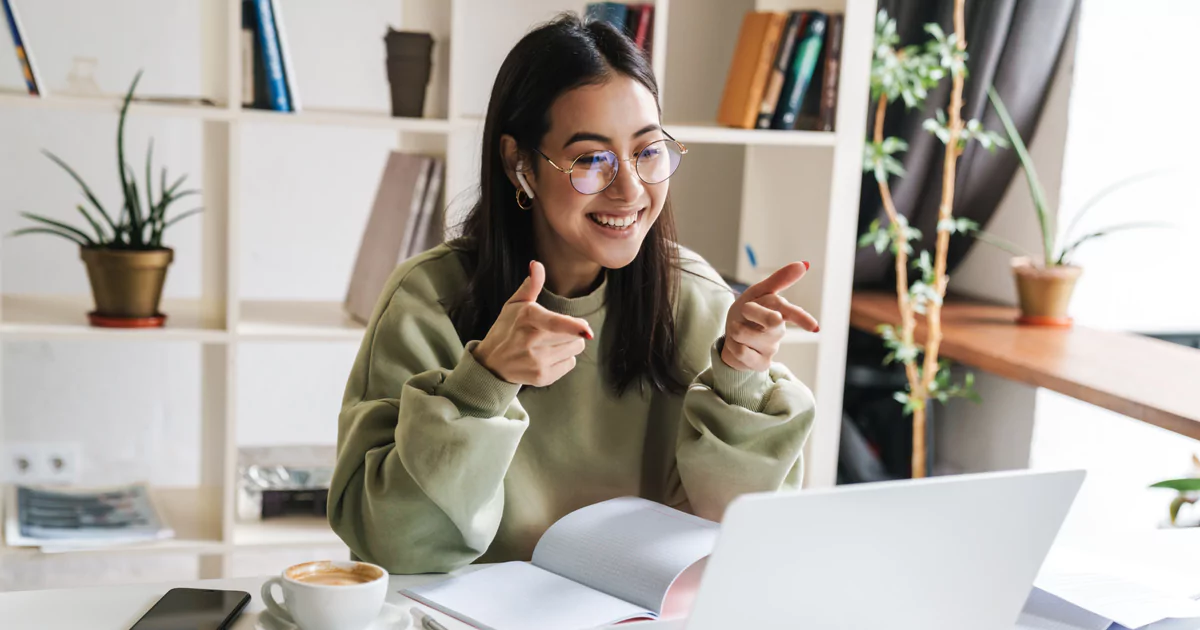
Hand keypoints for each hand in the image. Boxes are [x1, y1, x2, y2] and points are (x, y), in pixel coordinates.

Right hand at [473, 261, 593, 386]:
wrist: (491, 363)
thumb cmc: (506, 328)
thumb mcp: (514, 304)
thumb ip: (531, 285)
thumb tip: (537, 264)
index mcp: (527, 319)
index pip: (553, 323)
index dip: (572, 326)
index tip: (586, 330)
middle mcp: (531, 342)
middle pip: (574, 335)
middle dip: (572, 330)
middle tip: (552, 330)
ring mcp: (537, 362)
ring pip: (575, 349)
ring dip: (568, 344)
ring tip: (548, 344)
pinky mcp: (542, 378)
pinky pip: (570, 364)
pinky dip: (563, 359)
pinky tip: (546, 356)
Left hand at [721, 262, 818, 372]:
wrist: (731, 338)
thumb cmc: (746, 313)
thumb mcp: (757, 293)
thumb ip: (778, 280)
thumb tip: (803, 264)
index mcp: (780, 312)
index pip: (791, 312)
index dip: (801, 318)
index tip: (813, 328)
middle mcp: (779, 331)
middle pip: (770, 320)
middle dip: (752, 311)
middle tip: (745, 311)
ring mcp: (771, 349)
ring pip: (746, 334)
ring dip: (735, 329)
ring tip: (738, 331)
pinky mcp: (761, 364)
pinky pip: (741, 351)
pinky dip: (733, 346)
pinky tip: (738, 346)